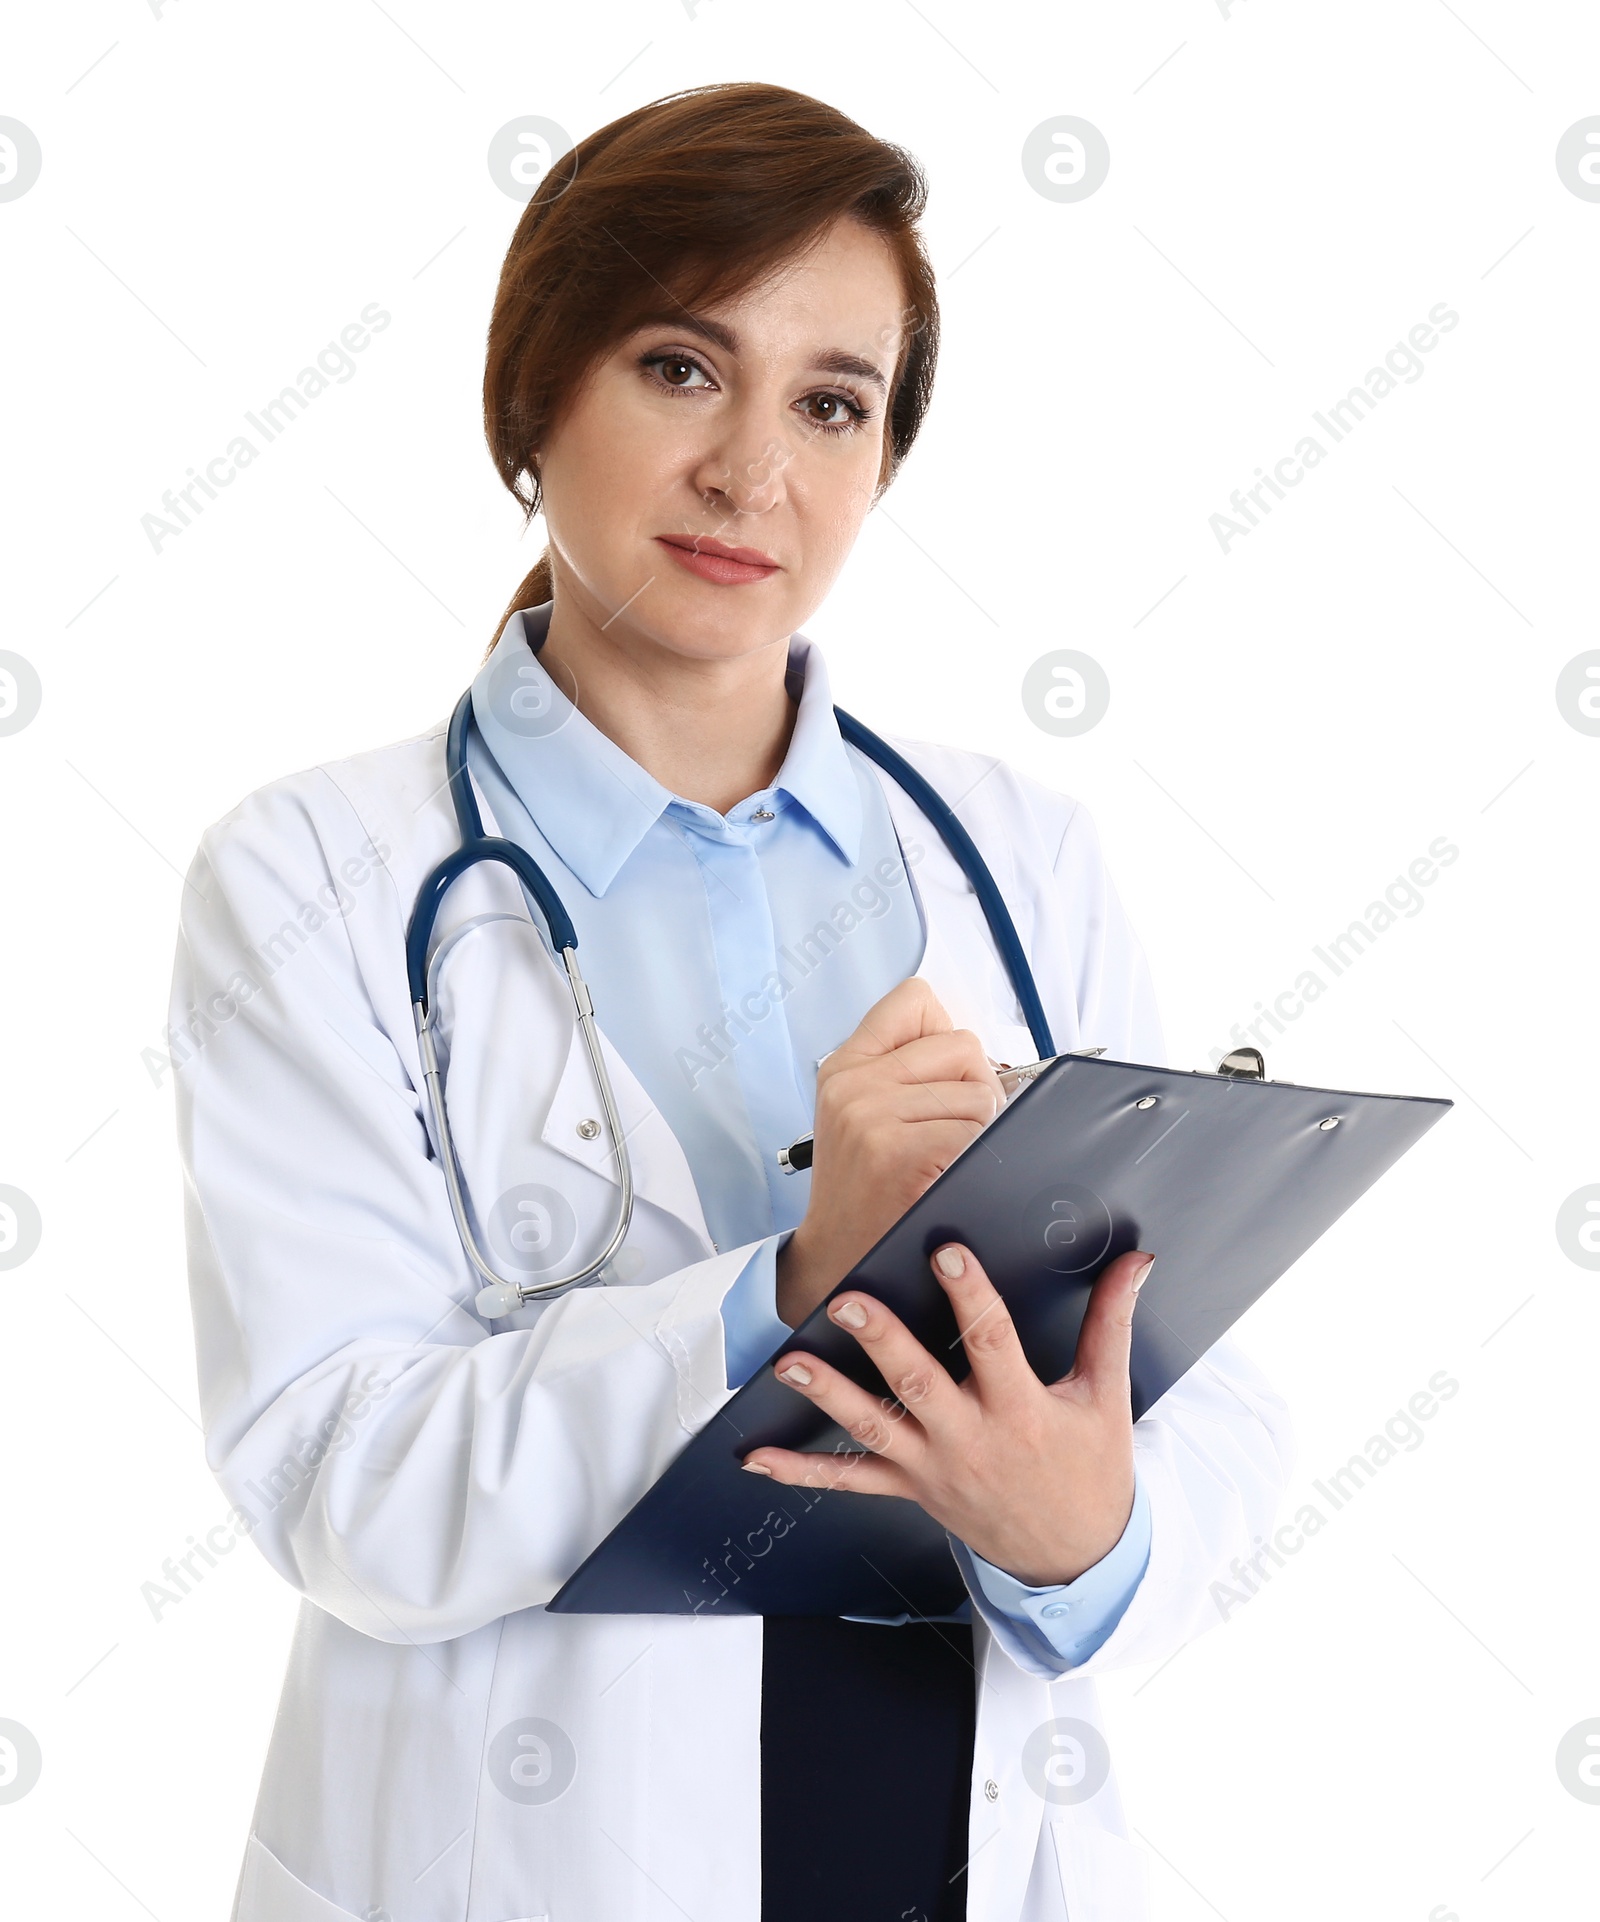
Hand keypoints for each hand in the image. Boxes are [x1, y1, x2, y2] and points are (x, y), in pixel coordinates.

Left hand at [744, 1241, 1152, 1587]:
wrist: (1075, 1557)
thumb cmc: (1091, 1470)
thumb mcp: (1106, 1396)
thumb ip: (1111, 1323)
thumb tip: (1134, 1262)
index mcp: (1022, 1410)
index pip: (993, 1344)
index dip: (971, 1297)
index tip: (946, 1255)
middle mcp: (971, 1439)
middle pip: (918, 1384)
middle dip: (881, 1342)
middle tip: (847, 1301)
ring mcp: (934, 1469)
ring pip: (872, 1428)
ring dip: (827, 1394)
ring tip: (789, 1360)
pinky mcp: (911, 1490)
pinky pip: (849, 1482)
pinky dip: (801, 1472)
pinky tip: (758, 1458)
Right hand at [775, 978, 1004, 1327]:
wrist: (836, 1261)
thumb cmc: (864, 1191)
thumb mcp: (860, 1114)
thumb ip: (902, 1069)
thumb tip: (974, 1046)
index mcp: (844, 1066)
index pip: (915, 1000)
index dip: (944, 1034)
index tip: (940, 1075)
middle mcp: (853, 1083)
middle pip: (962, 1045)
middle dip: (975, 1085)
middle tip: (951, 1129)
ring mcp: (873, 1116)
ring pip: (980, 1091)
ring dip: (980, 1128)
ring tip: (946, 1159)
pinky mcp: (900, 1152)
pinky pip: (977, 1131)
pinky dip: (977, 1157)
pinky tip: (947, 1177)